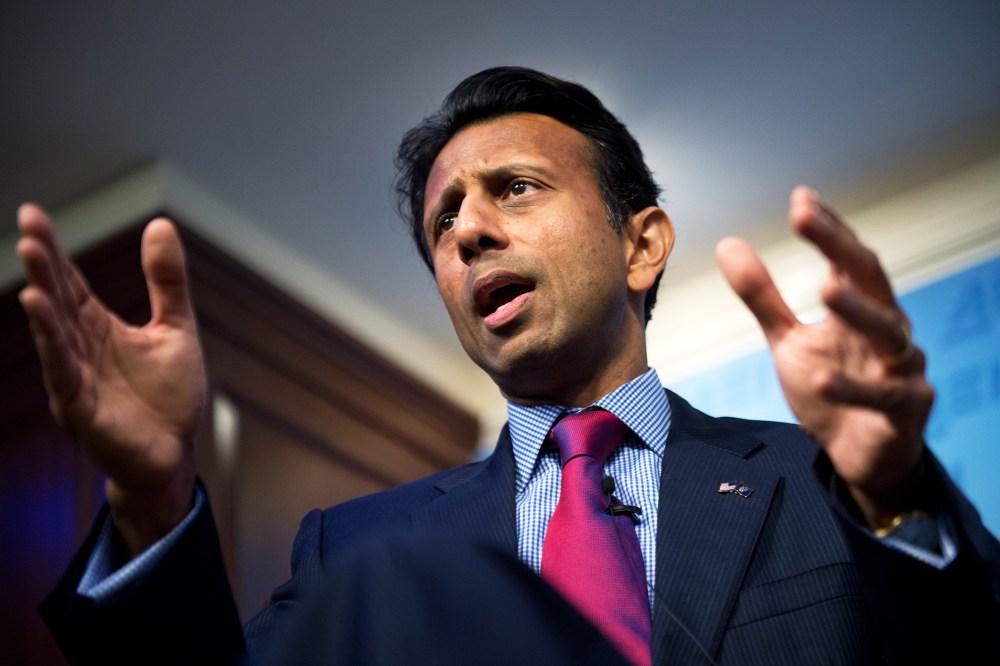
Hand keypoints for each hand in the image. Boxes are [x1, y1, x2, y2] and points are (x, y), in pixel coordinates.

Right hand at [16, 203, 204, 554]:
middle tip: (30, 228)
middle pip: (58, 302)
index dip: (55, 252)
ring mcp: (76, 380)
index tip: (34, 213)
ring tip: (32, 262)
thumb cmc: (169, 397)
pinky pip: (63, 373)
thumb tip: (160, 224)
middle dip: (44, 267)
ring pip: (54, 335)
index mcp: (99, 329)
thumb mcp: (175, 329)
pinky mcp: (82, 410)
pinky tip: (39, 314)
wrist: (174, 455)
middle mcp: (80, 350)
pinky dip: (52, 345)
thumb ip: (166, 282)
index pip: (71, 284)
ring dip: (43, 301)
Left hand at [715, 187, 934, 528]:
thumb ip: (762, 296)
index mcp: (859, 307)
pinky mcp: (906, 409)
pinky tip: (822, 378)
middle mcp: (886, 328)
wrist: (857, 454)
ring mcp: (901, 367)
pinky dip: (854, 386)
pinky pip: (883, 395)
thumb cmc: (830, 387)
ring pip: (888, 330)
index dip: (827, 229)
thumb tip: (728, 243)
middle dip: (839, 246)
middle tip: (806, 217)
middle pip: (870, 277)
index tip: (800, 198)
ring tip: (827, 289)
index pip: (847, 258)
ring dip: (858, 310)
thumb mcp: (788, 340)